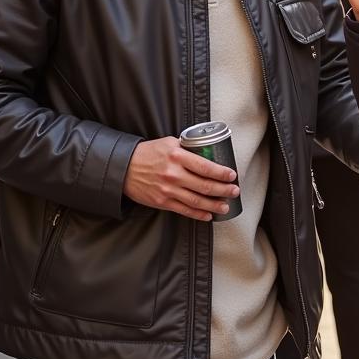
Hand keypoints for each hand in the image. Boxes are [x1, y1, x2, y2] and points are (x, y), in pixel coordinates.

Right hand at [122, 137, 238, 221]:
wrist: (124, 168)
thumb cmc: (149, 153)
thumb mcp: (169, 143)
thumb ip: (187, 148)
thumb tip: (207, 152)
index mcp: (177, 156)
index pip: (205, 166)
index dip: (221, 173)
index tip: (232, 175)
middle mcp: (174, 174)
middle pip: (204, 185)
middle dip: (223, 190)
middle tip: (234, 191)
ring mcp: (168, 190)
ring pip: (196, 200)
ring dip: (214, 205)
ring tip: (226, 206)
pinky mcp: (162, 202)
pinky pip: (184, 210)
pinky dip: (198, 214)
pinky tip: (208, 215)